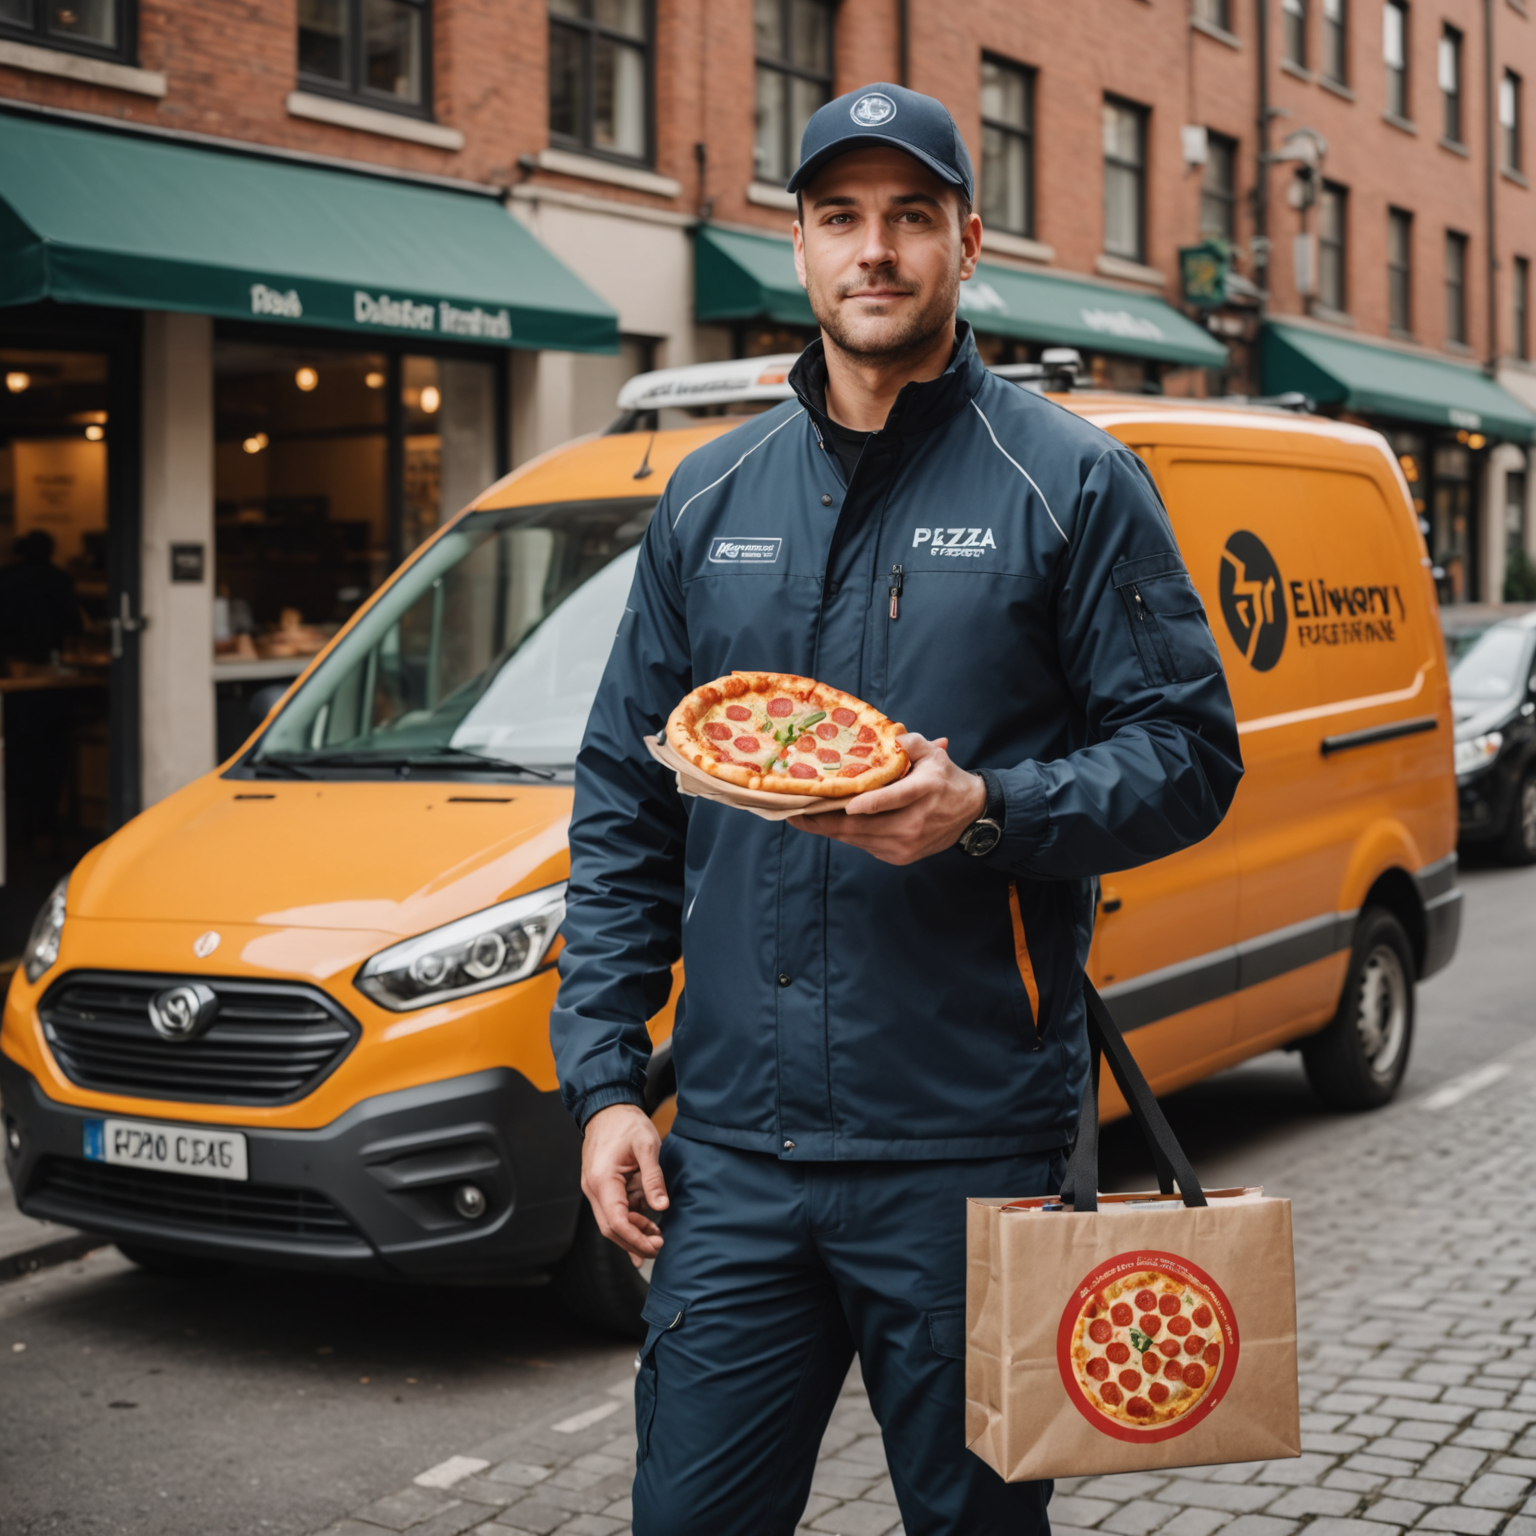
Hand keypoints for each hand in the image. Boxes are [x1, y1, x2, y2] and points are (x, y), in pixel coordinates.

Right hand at [580, 1103, 668, 1266]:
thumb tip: (662, 1207)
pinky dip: (630, 1221)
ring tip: (658, 1236)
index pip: (616, 1221)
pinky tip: (647, 1227)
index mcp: (602, 1180)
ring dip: (633, 1232)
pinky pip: (614, 1211)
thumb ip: (653, 1178)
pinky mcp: (602, 1187)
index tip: (655, 1246)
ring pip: (612, 1222)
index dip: (635, 1239)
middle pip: (611, 1228)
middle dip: (634, 1242)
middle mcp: (593, 1189)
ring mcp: (595, 1189)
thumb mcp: (646, 1145)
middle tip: (659, 1246)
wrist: (608, 1109)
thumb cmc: (626, 1124)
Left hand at [788, 733, 987, 864]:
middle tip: (796, 810)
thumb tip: (891, 735)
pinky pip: (864, 845)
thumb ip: (911, 743)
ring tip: (800, 817)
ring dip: (828, 828)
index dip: (869, 804)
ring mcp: (906, 844)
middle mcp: (914, 822)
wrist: (971, 815)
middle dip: (826, 820)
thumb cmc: (946, 780)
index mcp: (925, 790)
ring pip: (858, 838)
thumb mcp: (933, 755)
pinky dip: (844, 834)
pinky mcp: (899, 856)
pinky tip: (824, 824)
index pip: (893, 799)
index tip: (845, 803)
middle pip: (863, 825)